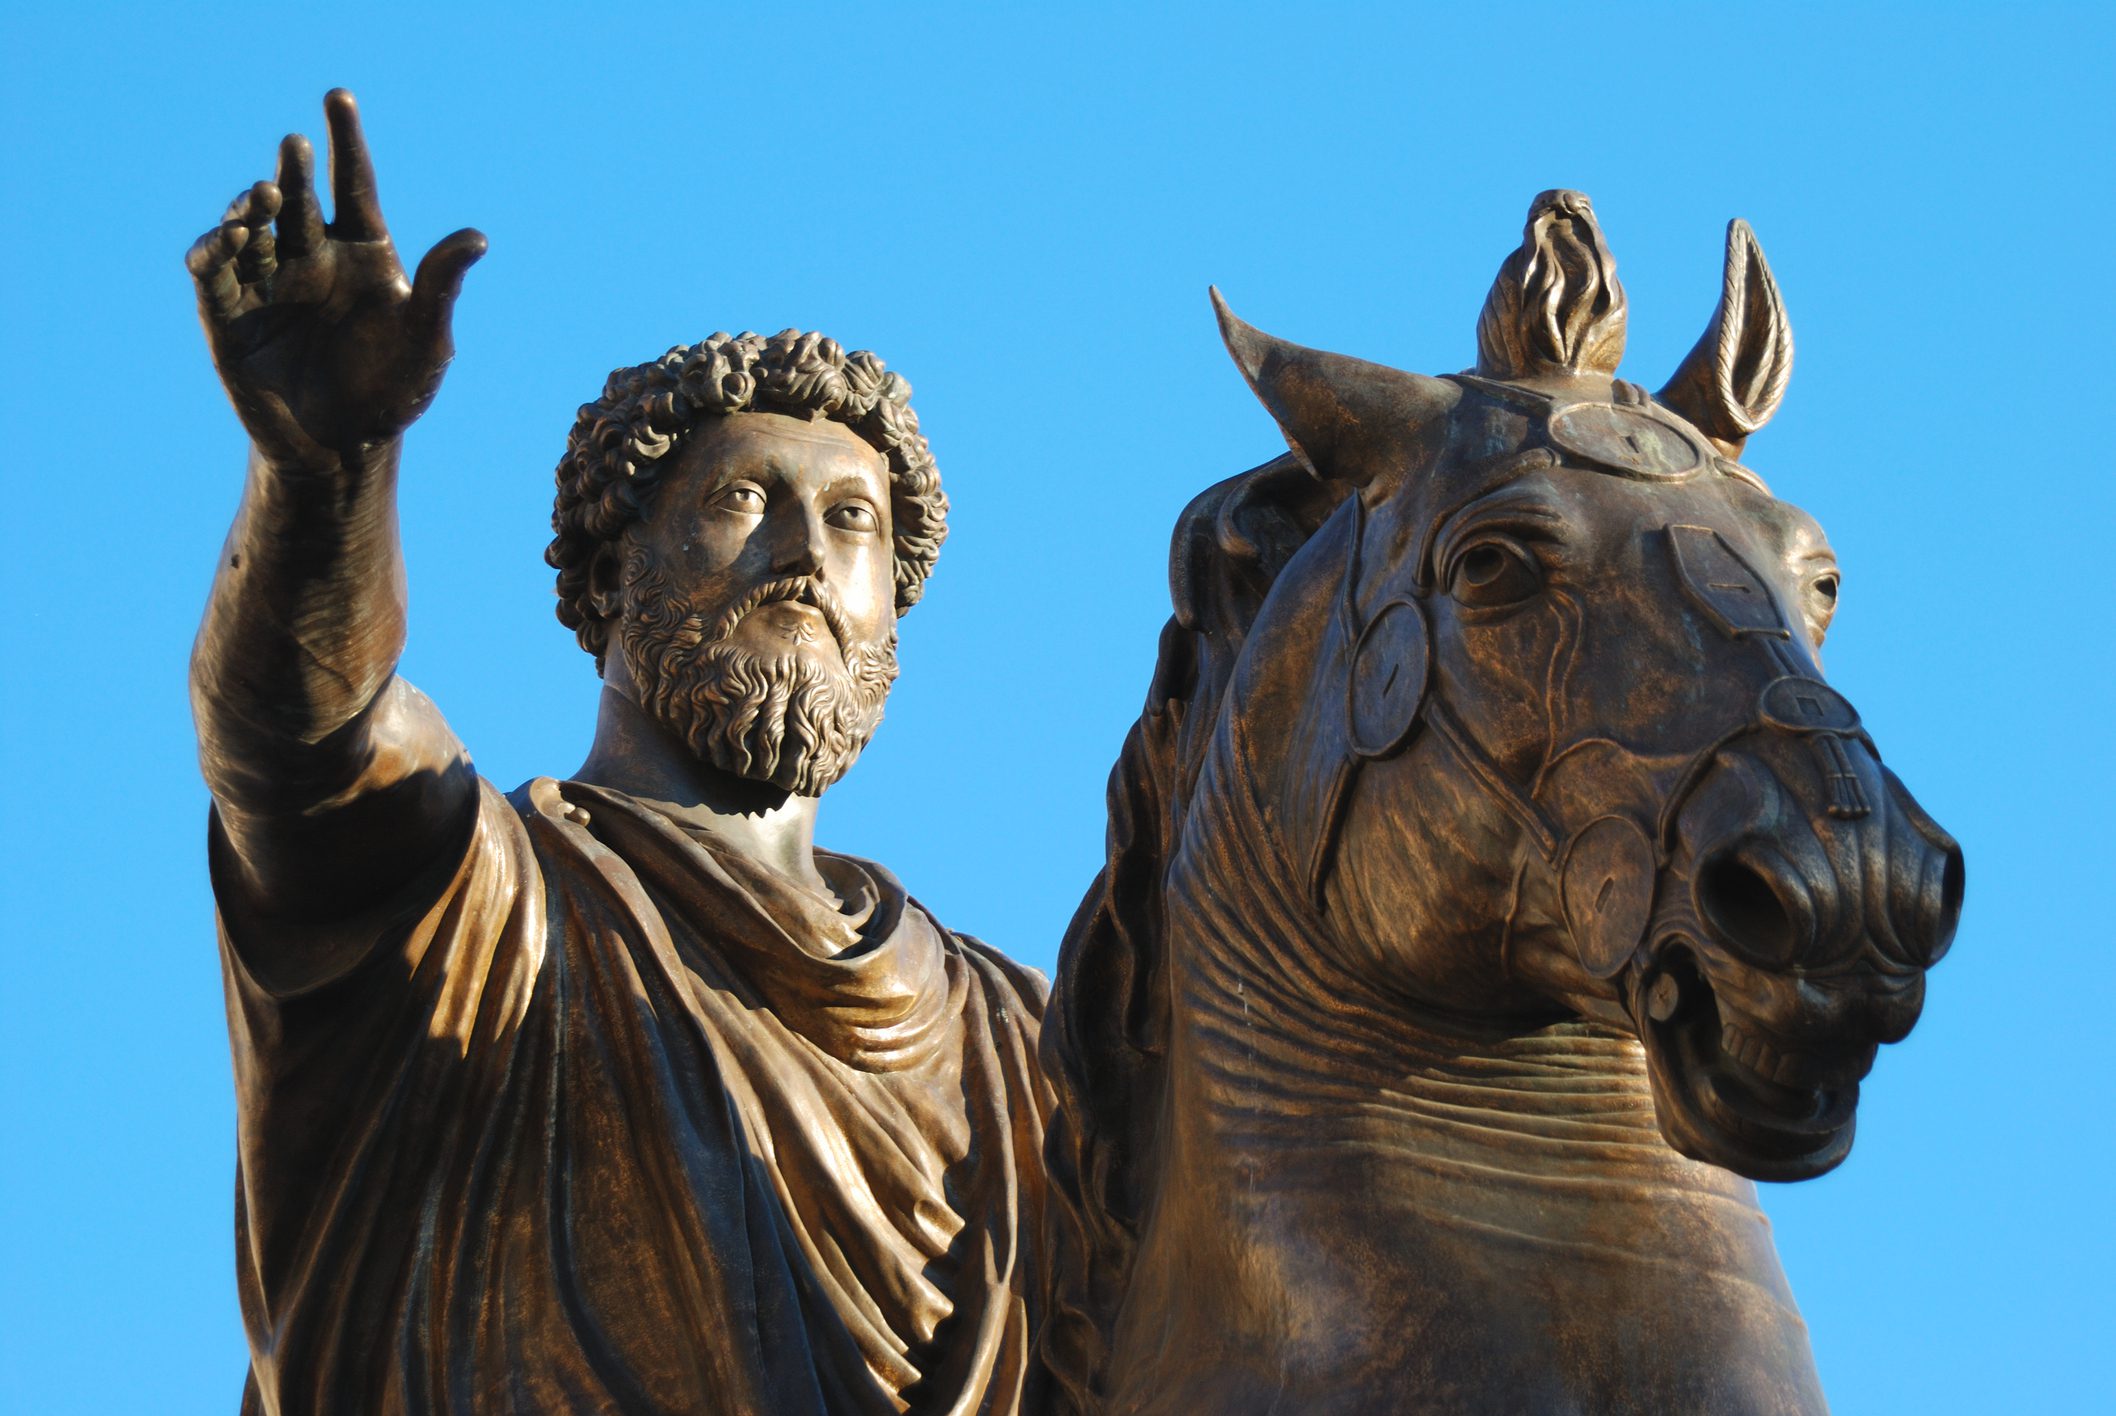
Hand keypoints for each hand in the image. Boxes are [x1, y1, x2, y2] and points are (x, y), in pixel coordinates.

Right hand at [186, 89, 485, 468]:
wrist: (347, 447)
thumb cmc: (394, 390)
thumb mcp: (427, 339)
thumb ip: (442, 285)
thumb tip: (477, 238)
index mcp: (361, 254)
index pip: (351, 185)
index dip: (344, 142)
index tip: (337, 97)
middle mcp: (311, 259)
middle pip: (297, 202)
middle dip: (292, 173)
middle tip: (294, 147)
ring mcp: (268, 286)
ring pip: (251, 231)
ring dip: (250, 210)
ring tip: (263, 197)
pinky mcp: (230, 319)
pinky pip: (214, 278)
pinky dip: (212, 255)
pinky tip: (223, 242)